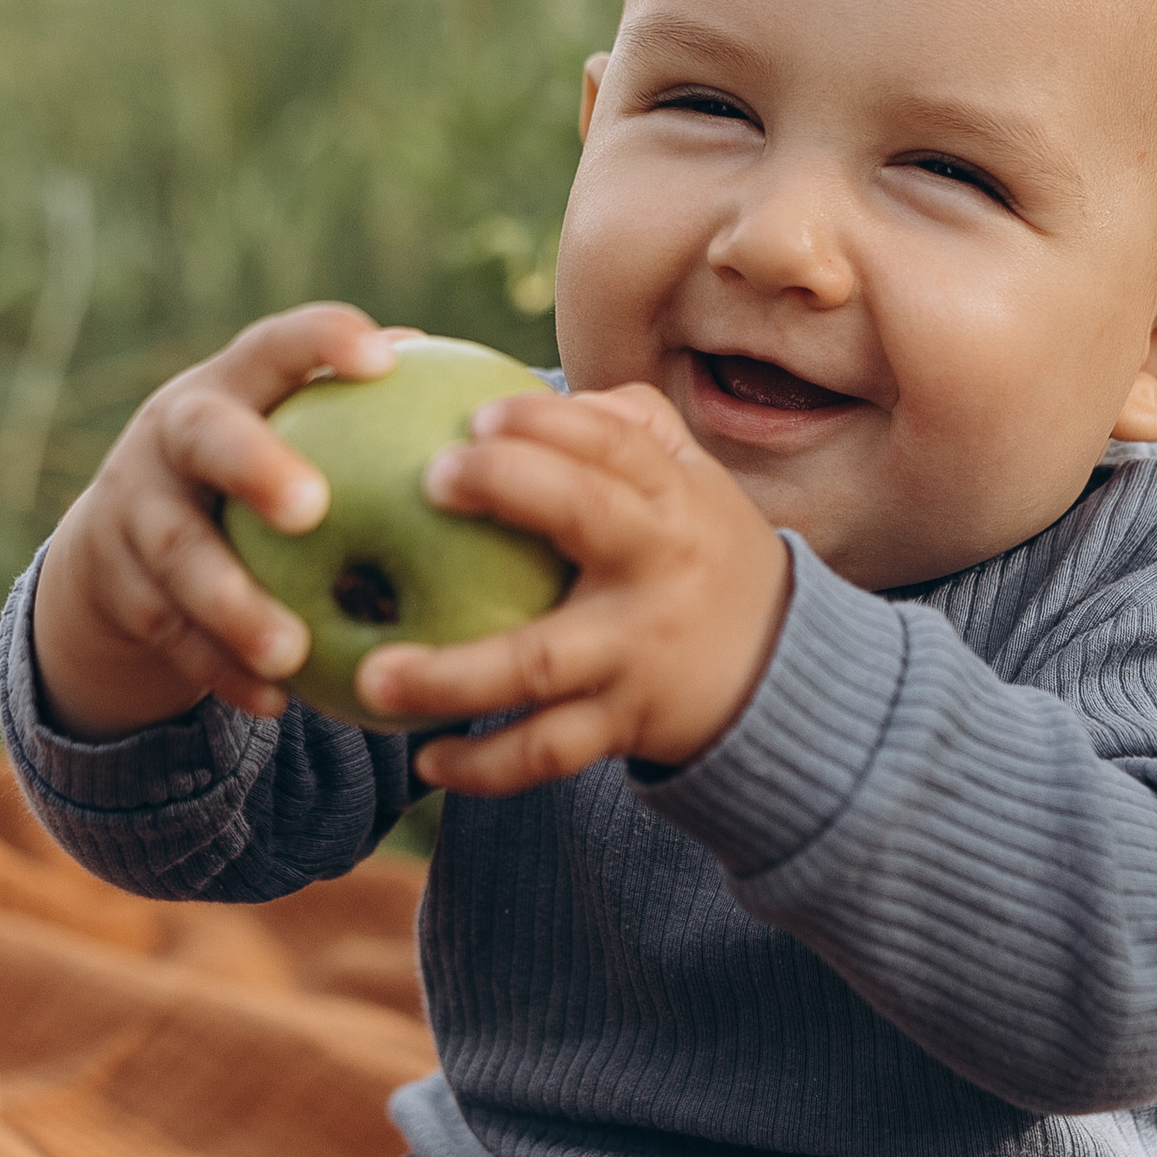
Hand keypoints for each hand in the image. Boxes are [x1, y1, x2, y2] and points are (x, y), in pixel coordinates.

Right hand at [30, 304, 414, 737]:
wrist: (118, 540)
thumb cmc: (257, 472)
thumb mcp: (292, 434)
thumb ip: (368, 418)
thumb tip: (494, 402)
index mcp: (232, 385)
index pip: (275, 345)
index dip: (321, 342)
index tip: (380, 359)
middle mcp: (171, 435)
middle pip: (205, 438)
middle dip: (254, 467)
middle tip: (312, 510)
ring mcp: (135, 510)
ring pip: (177, 553)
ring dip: (233, 604)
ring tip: (291, 649)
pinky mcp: (118, 586)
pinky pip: (169, 633)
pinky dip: (219, 669)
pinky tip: (275, 701)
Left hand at [355, 382, 791, 792]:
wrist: (782, 674)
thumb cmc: (703, 554)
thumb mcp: (693, 482)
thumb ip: (628, 427)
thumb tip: (530, 390)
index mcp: (672, 498)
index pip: (615, 441)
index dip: (547, 420)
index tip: (476, 413)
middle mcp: (659, 568)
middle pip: (587, 517)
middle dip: (511, 487)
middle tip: (429, 479)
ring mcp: (637, 652)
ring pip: (542, 664)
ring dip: (453, 676)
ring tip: (373, 676)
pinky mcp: (623, 725)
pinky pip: (546, 752)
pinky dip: (485, 766)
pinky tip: (425, 761)